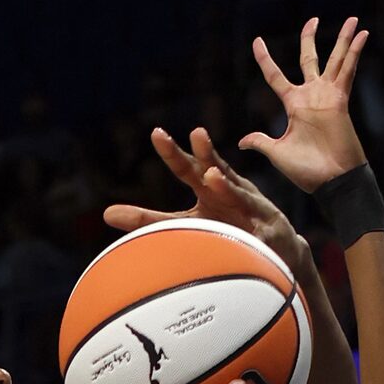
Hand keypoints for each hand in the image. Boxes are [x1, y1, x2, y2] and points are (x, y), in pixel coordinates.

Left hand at [106, 127, 303, 269]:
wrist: (278, 250)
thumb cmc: (228, 231)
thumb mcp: (188, 223)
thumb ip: (149, 219)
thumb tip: (106, 213)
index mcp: (209, 190)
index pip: (188, 168)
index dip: (174, 153)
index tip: (157, 133)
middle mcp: (230, 192)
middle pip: (215, 170)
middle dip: (204, 153)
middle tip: (195, 134)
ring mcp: (251, 209)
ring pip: (238, 195)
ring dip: (226, 185)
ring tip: (211, 175)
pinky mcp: (268, 232)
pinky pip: (259, 229)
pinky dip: (253, 226)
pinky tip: (250, 223)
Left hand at [240, 16, 369, 194]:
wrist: (331, 181)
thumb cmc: (306, 170)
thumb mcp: (278, 153)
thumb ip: (262, 141)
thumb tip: (242, 142)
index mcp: (293, 105)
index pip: (275, 77)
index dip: (266, 59)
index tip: (257, 42)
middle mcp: (310, 96)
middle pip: (309, 59)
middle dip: (310, 38)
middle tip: (313, 19)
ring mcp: (328, 95)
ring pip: (335, 59)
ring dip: (344, 39)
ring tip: (353, 19)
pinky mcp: (341, 99)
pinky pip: (348, 70)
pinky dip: (355, 52)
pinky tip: (363, 34)